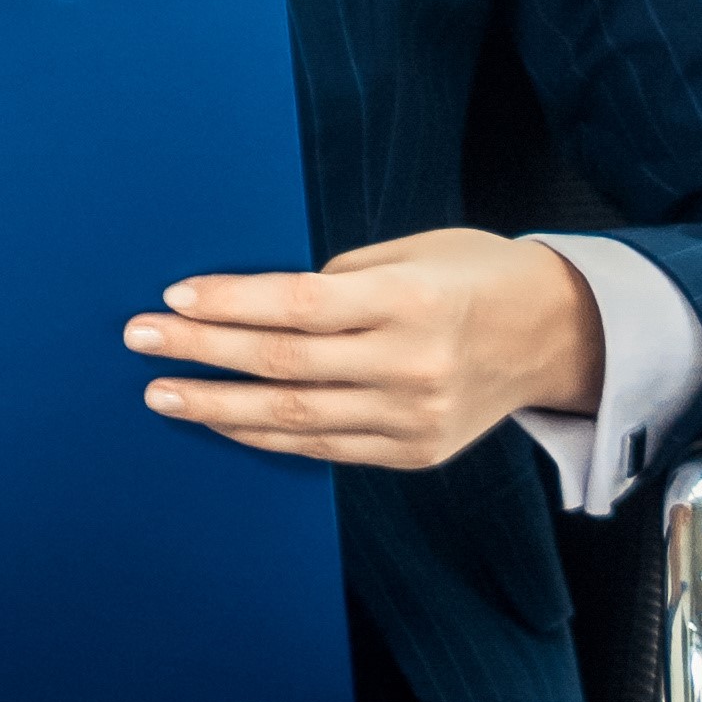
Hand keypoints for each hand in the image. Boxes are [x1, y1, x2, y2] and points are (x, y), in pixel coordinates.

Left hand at [127, 228, 607, 470]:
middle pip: (282, 363)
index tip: (173, 298)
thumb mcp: (415, 251)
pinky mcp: (415, 450)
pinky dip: (268, 436)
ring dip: (219, 407)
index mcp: (412, 301)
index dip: (228, 303)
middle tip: (142, 342)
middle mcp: (412, 364)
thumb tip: (256, 303)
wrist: (560, 335)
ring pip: (294, 417)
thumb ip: (340, 279)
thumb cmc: (481, 277)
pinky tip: (228, 422)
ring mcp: (414, 416)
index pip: (297, 304)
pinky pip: (324, 447)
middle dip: (201, 351)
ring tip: (165, 394)